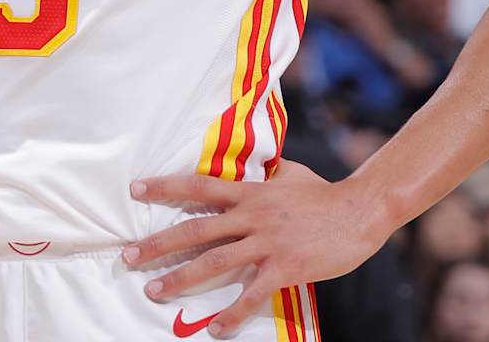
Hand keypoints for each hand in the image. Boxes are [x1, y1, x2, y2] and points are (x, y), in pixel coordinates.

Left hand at [123, 162, 389, 337]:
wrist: (361, 210)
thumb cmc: (325, 193)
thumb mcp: (290, 173)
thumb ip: (266, 171)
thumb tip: (255, 162)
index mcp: (250, 192)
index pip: (199, 186)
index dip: (165, 187)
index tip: (135, 189)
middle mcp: (252, 216)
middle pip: (195, 229)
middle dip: (158, 243)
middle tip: (127, 255)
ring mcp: (267, 243)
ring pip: (215, 262)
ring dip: (181, 278)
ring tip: (154, 291)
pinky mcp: (285, 267)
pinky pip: (252, 295)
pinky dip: (232, 314)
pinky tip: (215, 330)